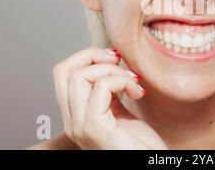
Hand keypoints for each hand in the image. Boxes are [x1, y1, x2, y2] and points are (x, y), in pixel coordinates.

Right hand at [53, 47, 167, 149]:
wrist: (151, 165)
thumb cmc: (140, 144)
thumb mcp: (119, 110)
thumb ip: (109, 90)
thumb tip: (109, 59)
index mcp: (75, 115)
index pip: (63, 73)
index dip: (87, 57)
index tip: (114, 58)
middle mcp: (72, 122)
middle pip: (64, 70)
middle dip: (94, 55)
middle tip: (121, 62)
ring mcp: (80, 126)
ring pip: (80, 76)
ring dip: (113, 70)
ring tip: (133, 83)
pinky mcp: (94, 128)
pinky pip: (101, 87)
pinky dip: (122, 81)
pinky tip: (137, 93)